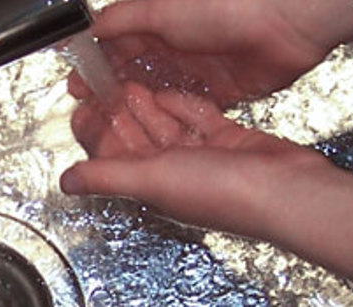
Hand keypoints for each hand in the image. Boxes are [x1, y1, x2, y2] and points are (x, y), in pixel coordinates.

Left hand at [61, 81, 334, 237]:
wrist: (284, 190)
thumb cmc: (225, 193)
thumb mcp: (152, 179)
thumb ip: (108, 177)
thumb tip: (68, 183)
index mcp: (155, 187)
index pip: (115, 160)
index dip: (99, 135)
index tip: (86, 109)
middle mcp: (177, 174)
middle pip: (139, 141)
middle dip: (121, 115)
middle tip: (105, 87)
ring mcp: (204, 157)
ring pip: (168, 128)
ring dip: (149, 107)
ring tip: (131, 84)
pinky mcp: (229, 141)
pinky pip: (199, 119)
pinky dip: (183, 105)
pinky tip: (170, 93)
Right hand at [80, 0, 332, 107]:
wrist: (284, 22)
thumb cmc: (224, 5)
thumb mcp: (160, 8)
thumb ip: (121, 21)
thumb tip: (87, 28)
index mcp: (158, 22)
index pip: (118, 47)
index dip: (97, 68)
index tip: (78, 88)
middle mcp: (177, 46)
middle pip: (138, 75)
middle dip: (115, 94)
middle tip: (93, 116)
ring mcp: (199, 70)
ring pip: (162, 95)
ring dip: (142, 110)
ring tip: (119, 130)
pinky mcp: (223, 91)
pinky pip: (192, 109)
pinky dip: (175, 119)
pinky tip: (159, 134)